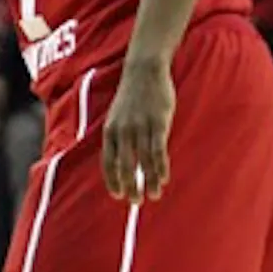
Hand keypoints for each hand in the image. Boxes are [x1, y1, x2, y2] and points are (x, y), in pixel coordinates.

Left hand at [103, 59, 174, 202]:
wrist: (144, 70)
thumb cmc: (132, 96)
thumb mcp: (118, 116)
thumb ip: (119, 137)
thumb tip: (123, 160)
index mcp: (110, 131)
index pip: (108, 162)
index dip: (113, 180)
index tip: (118, 195)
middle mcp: (123, 132)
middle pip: (125, 166)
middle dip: (131, 187)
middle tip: (136, 201)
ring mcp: (140, 128)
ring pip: (144, 162)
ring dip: (149, 181)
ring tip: (154, 195)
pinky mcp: (157, 123)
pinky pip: (158, 151)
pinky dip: (160, 167)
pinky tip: (164, 178)